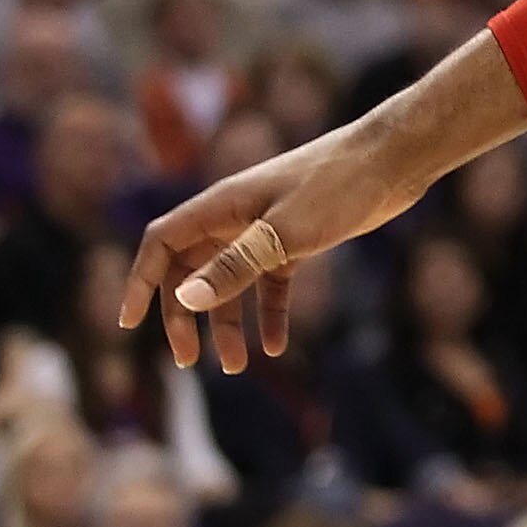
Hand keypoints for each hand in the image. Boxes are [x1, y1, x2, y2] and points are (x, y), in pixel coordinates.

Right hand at [120, 123, 430, 372]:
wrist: (396, 158)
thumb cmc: (339, 184)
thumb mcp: (286, 232)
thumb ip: (236, 265)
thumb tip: (185, 301)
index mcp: (222, 206)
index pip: (162, 244)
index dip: (141, 281)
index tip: (129, 323)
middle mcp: (237, 217)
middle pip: (192, 272)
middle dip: (185, 317)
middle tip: (188, 361)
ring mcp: (267, 228)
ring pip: (232, 283)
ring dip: (229, 323)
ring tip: (237, 367)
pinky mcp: (298, 238)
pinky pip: (271, 282)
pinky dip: (270, 313)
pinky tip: (277, 346)